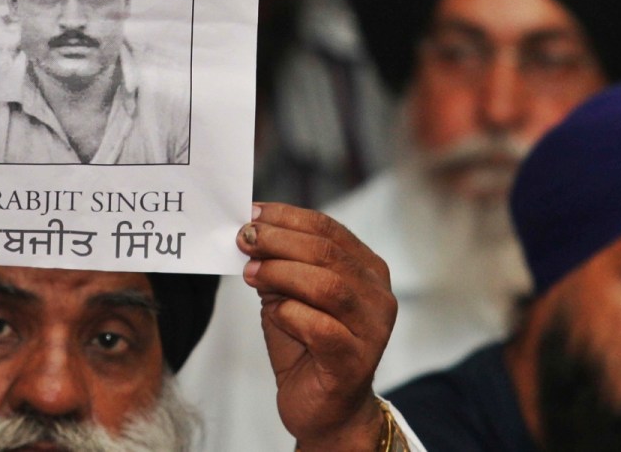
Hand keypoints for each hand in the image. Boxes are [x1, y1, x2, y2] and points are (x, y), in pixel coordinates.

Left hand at [237, 203, 395, 451]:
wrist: (324, 407)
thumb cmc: (307, 345)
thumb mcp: (289, 295)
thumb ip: (278, 266)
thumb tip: (248, 234)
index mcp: (366, 269)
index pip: (328, 229)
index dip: (286, 217)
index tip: (251, 214)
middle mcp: (377, 295)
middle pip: (327, 252)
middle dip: (278, 241)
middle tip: (243, 240)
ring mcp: (372, 329)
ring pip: (327, 286)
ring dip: (281, 274)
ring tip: (251, 274)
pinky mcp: (355, 361)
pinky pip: (321, 328)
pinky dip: (290, 314)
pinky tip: (272, 313)